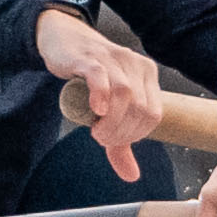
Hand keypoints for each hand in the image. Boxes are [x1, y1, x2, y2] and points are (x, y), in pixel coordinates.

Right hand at [37, 6, 159, 176]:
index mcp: (147, 75)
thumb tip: (132, 176)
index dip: (135, 135)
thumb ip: (120, 143)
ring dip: (111, 121)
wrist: (63, 40)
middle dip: (120, 132)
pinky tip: (95, 111)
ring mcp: (113, 59)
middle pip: (140, 108)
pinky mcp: (89, 58)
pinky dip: (101, 96)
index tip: (113, 140)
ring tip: (96, 131)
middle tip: (100, 138)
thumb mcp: (109, 109)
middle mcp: (135, 64)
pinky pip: (101, 77)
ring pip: (124, 94)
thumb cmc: (89, 77)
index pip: (153, 115)